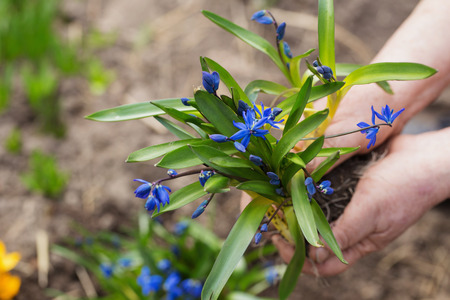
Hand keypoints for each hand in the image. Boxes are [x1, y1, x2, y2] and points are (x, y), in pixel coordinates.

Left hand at [274, 128, 449, 275]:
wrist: (424, 155)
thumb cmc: (405, 187)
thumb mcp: (372, 212)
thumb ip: (345, 234)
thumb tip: (315, 258)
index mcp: (359, 241)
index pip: (324, 263)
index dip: (299, 258)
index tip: (278, 241)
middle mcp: (351, 225)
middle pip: (314, 239)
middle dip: (291, 232)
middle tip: (271, 217)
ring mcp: (349, 204)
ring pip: (316, 214)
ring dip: (297, 209)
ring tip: (277, 199)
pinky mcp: (347, 185)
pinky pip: (324, 192)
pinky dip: (308, 189)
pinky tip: (295, 181)